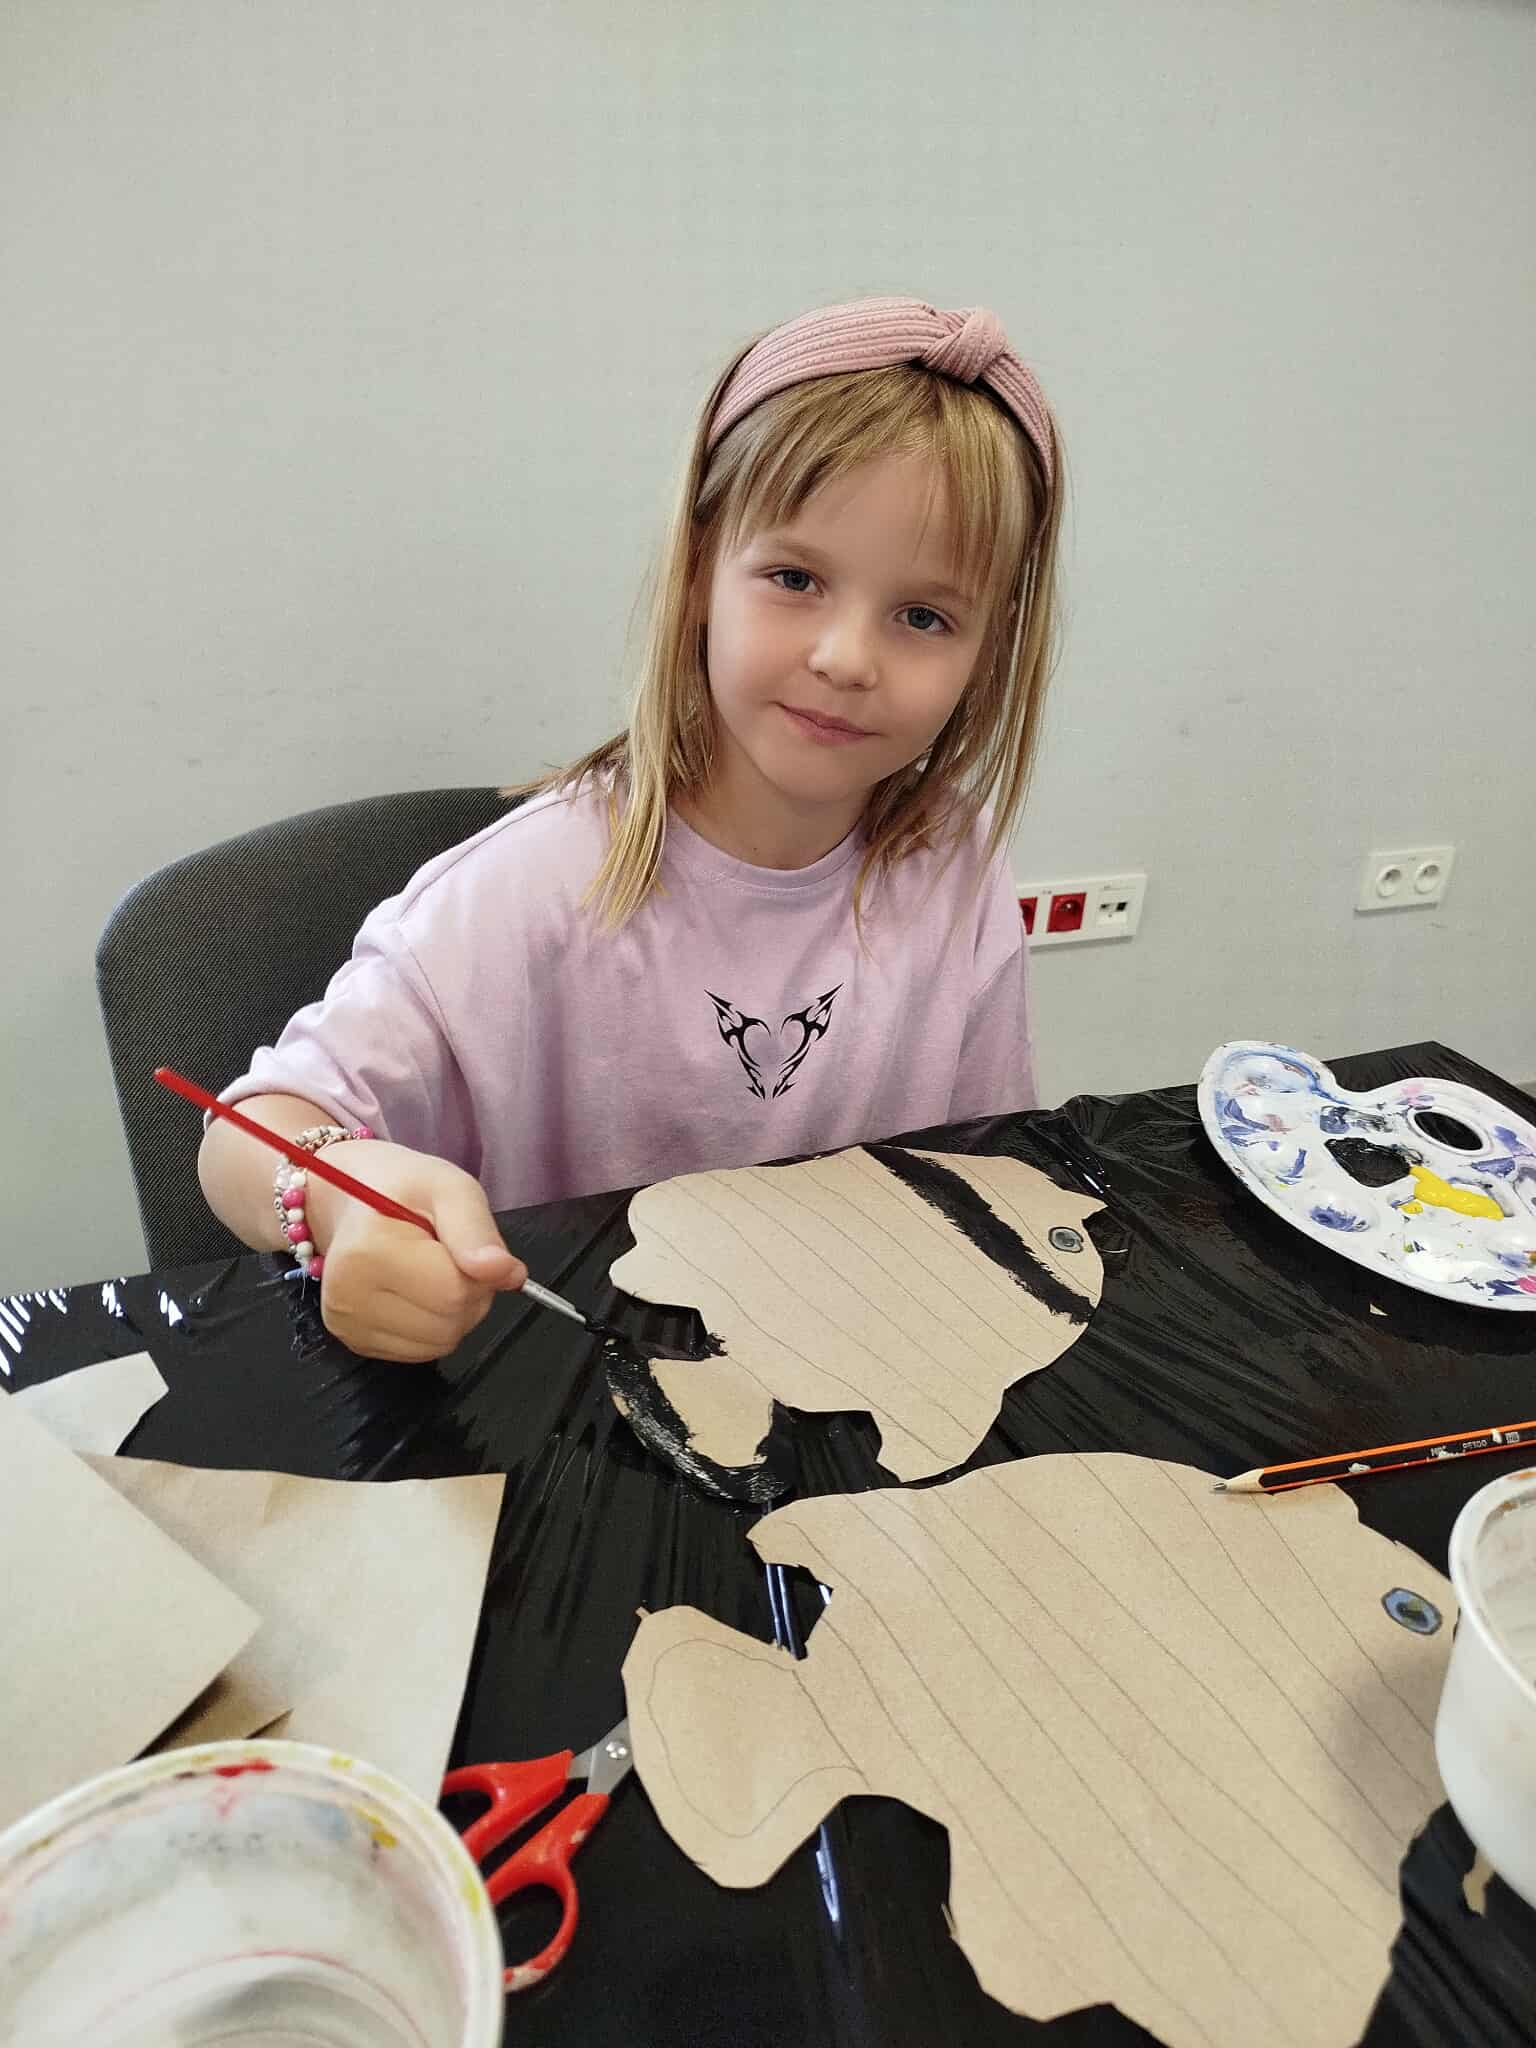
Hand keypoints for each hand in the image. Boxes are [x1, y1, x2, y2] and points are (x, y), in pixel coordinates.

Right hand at [304, 1142, 527, 1362]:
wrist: (349, 1199)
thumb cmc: (401, 1189)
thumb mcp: (448, 1188)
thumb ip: (477, 1231)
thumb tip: (508, 1274)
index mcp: (368, 1253)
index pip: (454, 1292)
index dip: (479, 1273)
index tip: (467, 1246)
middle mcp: (348, 1298)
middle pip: (448, 1325)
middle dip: (469, 1294)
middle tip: (451, 1257)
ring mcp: (348, 1325)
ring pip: (439, 1345)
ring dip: (454, 1314)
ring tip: (433, 1273)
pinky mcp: (354, 1342)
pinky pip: (421, 1353)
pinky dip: (433, 1327)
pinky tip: (418, 1293)